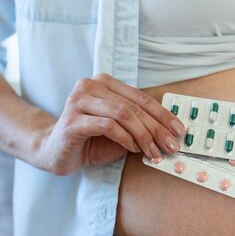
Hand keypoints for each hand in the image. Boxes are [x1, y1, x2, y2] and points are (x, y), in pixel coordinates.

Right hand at [38, 73, 185, 174]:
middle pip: (134, 106)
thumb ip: (140, 127)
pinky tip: (133, 149)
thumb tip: (169, 134)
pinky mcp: (73, 119)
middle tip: (171, 146)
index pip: (141, 98)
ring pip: (123, 114)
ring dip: (143, 135)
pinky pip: (108, 125)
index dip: (163, 114)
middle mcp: (91, 85)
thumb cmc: (90, 141)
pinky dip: (125, 138)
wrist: (55, 152)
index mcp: (105, 83)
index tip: (179, 130)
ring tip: (153, 151)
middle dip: (157, 128)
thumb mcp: (121, 132)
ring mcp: (79, 100)